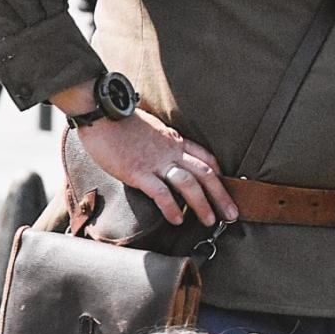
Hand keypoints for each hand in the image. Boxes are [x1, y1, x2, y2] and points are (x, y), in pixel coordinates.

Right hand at [76, 109, 235, 226]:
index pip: (205, 157)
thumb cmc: (120, 121)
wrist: (102, 112)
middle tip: (232, 213)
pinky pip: (160, 192)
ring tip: (210, 221)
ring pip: (189, 184)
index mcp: (174, 140)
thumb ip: (160, 143)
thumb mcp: (150, 128)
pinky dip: (171, 207)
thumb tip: (160, 153)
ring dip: (202, 204)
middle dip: (221, 195)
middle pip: (205, 173)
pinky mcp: (138, 172)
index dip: (218, 173)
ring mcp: (156, 162)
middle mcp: (171, 151)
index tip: (226, 187)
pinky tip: (178, 220)